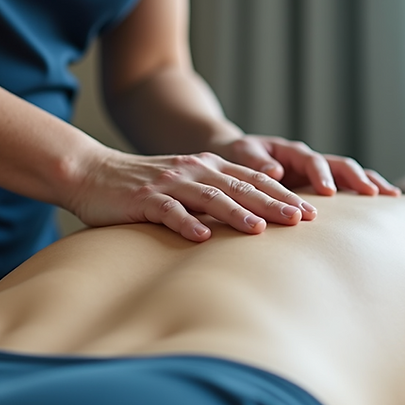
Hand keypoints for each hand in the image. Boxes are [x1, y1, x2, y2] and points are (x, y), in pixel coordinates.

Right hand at [67, 148, 317, 241]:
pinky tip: (201, 238)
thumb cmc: (143, 186)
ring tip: (261, 229)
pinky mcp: (143, 199)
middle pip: (240, 186)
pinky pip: (168, 212)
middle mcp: (194, 170)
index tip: (311, 213)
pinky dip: (185, 223)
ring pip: (209, 197)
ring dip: (236, 213)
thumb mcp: (186, 183)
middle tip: (302, 220)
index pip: (254, 179)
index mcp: (208, 166)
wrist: (92, 173)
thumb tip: (257, 216)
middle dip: (273, 203)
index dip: (283, 194)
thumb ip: (217, 194)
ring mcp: (169, 183)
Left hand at [210, 135, 400, 196]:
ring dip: (369, 182)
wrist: (238, 154)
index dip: (321, 175)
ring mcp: (318, 171)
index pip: (311, 160)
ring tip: (391, 196)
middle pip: (339, 164)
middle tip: (372, 194)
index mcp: (290, 151)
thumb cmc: (236, 154)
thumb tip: (275, 173)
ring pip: (350, 173)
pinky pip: (347, 186)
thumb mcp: (241, 153)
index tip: (329, 192)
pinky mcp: (320, 184)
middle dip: (356, 178)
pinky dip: (364, 191)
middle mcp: (309, 159)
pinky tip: (385, 202)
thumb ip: (255, 162)